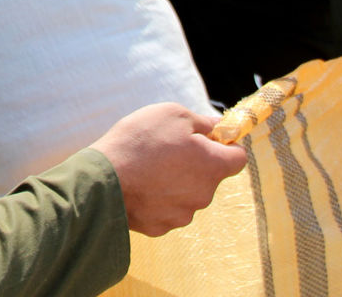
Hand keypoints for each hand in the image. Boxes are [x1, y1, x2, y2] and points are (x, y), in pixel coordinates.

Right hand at [91, 102, 246, 236]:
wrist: (103, 179)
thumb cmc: (140, 142)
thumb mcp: (173, 114)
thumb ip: (202, 121)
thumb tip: (217, 126)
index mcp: (213, 166)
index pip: (238, 157)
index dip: (226, 144)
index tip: (208, 137)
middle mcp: (204, 195)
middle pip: (210, 176)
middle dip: (196, 163)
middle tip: (168, 148)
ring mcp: (182, 215)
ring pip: (188, 194)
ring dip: (176, 182)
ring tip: (149, 168)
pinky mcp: (160, 227)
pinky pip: (166, 209)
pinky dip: (157, 199)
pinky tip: (139, 186)